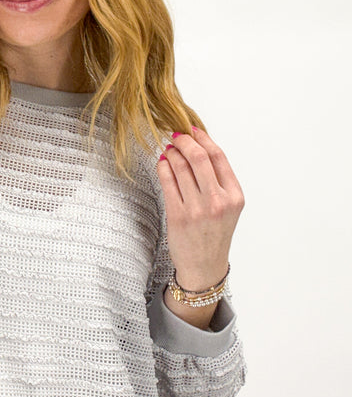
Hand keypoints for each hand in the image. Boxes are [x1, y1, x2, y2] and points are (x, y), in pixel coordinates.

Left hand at [157, 128, 243, 323]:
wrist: (204, 266)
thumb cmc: (214, 235)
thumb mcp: (227, 208)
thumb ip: (218, 181)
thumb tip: (199, 148)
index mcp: (234, 197)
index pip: (219, 157)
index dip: (204, 139)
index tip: (193, 130)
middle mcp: (218, 202)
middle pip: (199, 158)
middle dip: (185, 141)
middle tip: (176, 135)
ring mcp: (197, 209)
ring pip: (181, 167)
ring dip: (172, 153)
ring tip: (169, 149)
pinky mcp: (177, 216)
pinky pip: (168, 182)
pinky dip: (163, 167)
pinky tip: (162, 162)